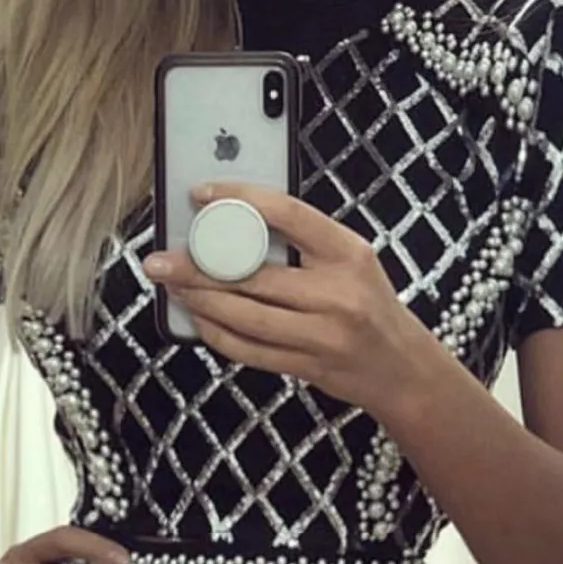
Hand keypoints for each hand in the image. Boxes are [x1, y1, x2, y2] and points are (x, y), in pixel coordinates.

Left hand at [142, 182, 422, 411]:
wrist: (402, 368)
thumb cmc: (369, 304)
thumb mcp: (351, 260)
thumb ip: (304, 242)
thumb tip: (234, 222)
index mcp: (348, 253)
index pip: (287, 213)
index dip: (238, 200)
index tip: (200, 195)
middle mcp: (337, 294)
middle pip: (252, 275)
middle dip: (197, 266)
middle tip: (160, 259)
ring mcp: (322, 335)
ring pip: (243, 317)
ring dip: (199, 301)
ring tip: (172, 287)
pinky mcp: (307, 367)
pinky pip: (249, 350)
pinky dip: (216, 333)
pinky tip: (198, 318)